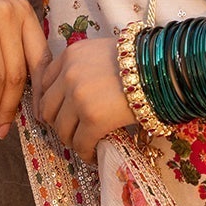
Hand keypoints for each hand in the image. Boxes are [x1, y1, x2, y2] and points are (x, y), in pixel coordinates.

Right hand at [0, 0, 47, 139]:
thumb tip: (27, 95)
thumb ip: (18, 44)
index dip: (40, 93)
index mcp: (25, 14)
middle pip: (16, 74)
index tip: (38, 117)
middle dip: (9, 108)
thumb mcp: (5, 16)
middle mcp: (8, 16)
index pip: (41, 59)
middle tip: (1, 128)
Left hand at [36, 35, 133, 164]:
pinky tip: (93, 155)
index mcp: (69, 55)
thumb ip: (85, 66)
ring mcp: (79, 97)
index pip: (44, 83)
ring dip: (72, 140)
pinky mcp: (93, 119)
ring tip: (85, 144)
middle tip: (72, 131)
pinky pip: (80, 143)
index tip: (58, 113)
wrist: (161, 68)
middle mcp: (69, 75)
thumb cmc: (139, 59)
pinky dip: (85, 153)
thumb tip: (77, 91)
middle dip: (58, 123)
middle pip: (48, 109)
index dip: (51, 102)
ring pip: (62, 130)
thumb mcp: (103, 51)